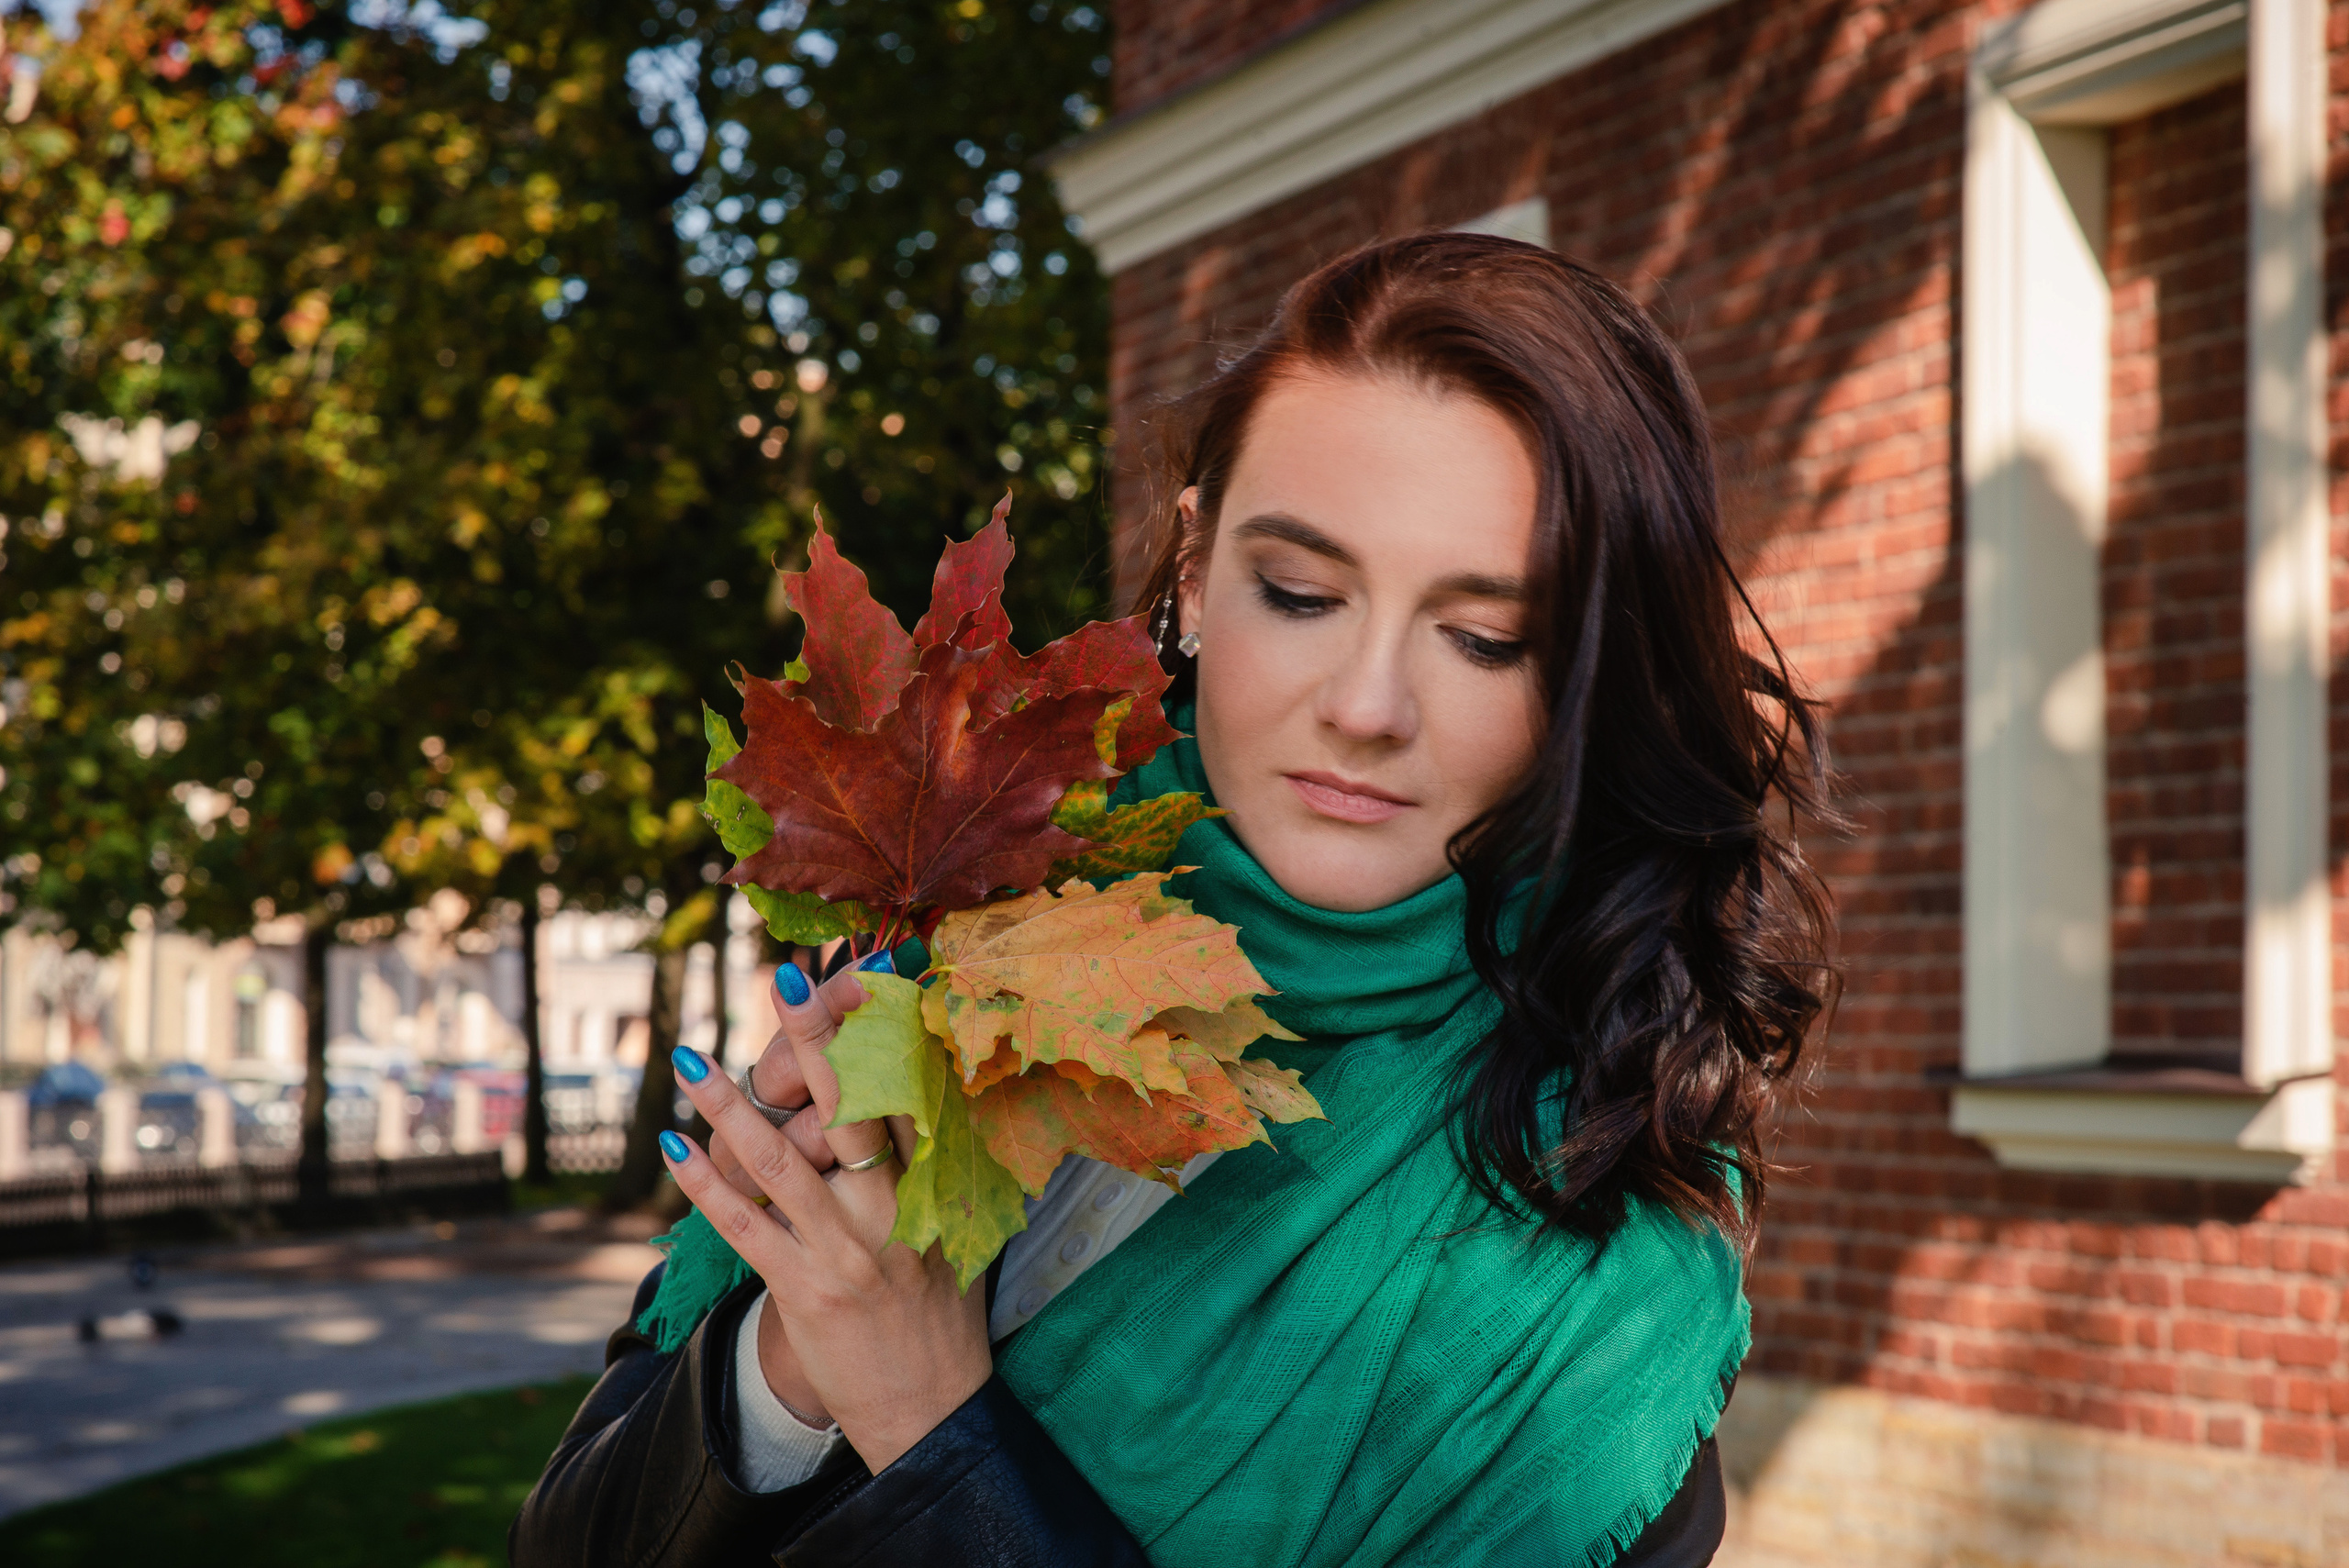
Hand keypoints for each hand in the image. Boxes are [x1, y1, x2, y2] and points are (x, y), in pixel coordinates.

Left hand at [661, 955, 992, 1472]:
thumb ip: (933, 1173)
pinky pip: (747, 1227)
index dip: (878, 1032)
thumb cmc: (941, 1319)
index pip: (907, 1092)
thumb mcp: (956, 1235)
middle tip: (785, 978)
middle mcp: (893, 1210)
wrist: (931, 1413)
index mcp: (933, 1189)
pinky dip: (706, 1186)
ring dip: (731, 1106)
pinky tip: (676, 1149)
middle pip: (851, 1107)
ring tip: (691, 1060)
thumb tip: (920, 1104)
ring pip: (784, 1162)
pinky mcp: (806, 1290)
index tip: (855, 976)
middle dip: (815, 1040)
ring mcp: (848, 1251)